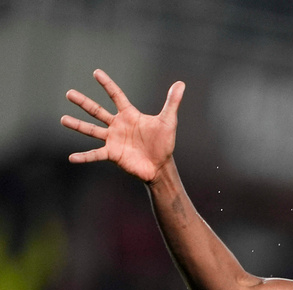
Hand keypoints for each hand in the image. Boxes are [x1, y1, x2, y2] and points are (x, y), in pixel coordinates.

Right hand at [61, 69, 183, 182]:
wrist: (161, 166)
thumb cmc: (164, 143)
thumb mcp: (168, 121)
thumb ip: (172, 102)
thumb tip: (181, 84)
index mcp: (129, 115)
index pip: (116, 96)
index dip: (107, 84)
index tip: (96, 72)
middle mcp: (118, 125)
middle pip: (97, 111)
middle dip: (83, 102)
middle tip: (69, 93)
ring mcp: (113, 139)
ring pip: (91, 130)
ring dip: (77, 125)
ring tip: (63, 119)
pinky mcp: (112, 154)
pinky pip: (95, 154)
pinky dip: (84, 157)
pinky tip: (72, 158)